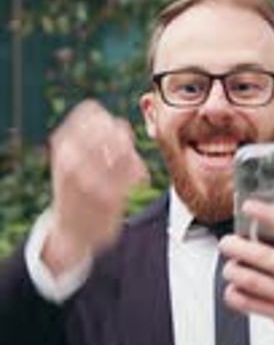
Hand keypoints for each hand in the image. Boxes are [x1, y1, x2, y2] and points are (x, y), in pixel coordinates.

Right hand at [43, 99, 148, 274]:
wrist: (69, 233)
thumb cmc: (74, 190)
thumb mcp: (68, 159)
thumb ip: (88, 139)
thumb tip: (120, 123)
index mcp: (61, 143)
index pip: (90, 111)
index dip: (107, 119)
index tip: (112, 133)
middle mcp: (72, 157)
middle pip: (112, 126)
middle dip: (124, 137)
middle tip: (126, 152)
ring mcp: (90, 177)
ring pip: (124, 147)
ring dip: (133, 154)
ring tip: (132, 166)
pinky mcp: (109, 196)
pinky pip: (134, 170)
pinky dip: (140, 171)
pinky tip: (139, 180)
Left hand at [218, 189, 273, 344]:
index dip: (268, 214)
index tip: (249, 207)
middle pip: (266, 257)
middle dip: (239, 247)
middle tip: (227, 242)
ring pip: (254, 283)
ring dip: (234, 272)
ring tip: (230, 266)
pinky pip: (253, 306)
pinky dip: (237, 297)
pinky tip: (233, 289)